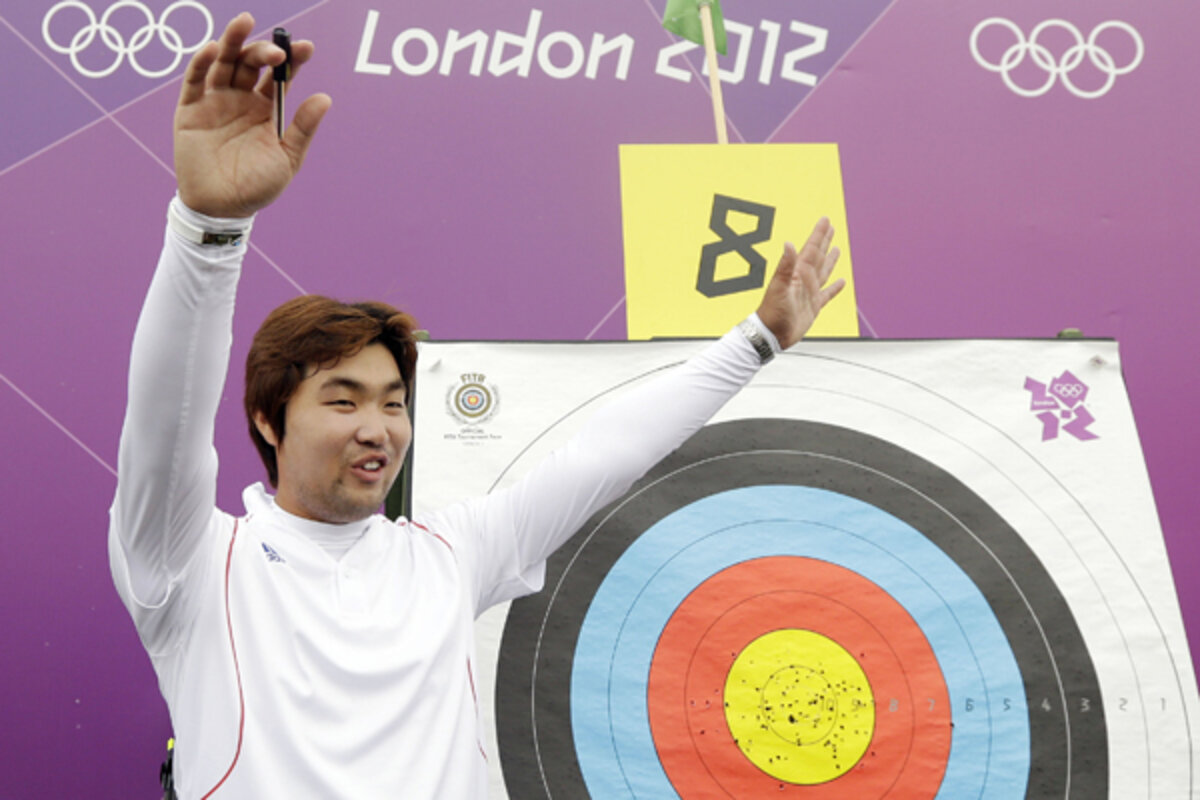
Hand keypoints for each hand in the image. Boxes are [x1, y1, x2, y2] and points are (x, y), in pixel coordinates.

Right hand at [174, 12, 331, 217]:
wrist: (223, 208)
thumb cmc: (257, 186)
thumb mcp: (286, 158)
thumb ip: (302, 128)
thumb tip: (325, 98)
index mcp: (267, 109)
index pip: (280, 76)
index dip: (292, 59)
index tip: (306, 48)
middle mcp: (241, 99)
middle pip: (251, 63)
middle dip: (264, 52)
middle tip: (278, 52)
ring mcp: (215, 101)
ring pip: (224, 63)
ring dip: (233, 41)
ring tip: (244, 22)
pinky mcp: (191, 109)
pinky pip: (195, 80)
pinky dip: (202, 62)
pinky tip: (214, 49)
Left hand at [755, 217, 845, 348]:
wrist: (771, 334)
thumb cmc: (772, 312)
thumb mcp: (779, 287)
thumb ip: (785, 266)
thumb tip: (788, 244)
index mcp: (797, 273)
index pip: (811, 249)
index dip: (818, 234)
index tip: (825, 220)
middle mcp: (804, 280)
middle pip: (818, 256)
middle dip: (824, 241)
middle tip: (831, 227)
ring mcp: (809, 293)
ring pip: (823, 272)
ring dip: (830, 260)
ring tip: (836, 248)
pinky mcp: (813, 306)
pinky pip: (827, 294)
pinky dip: (835, 288)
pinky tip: (841, 282)